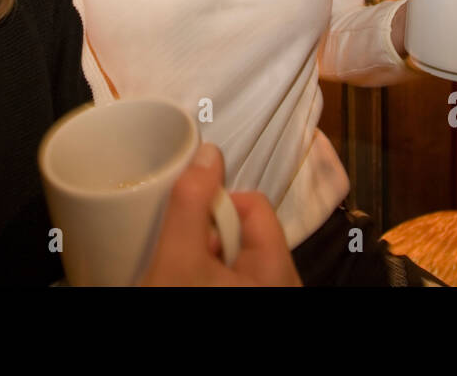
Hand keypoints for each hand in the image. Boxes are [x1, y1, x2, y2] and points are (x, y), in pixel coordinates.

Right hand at [140, 143, 301, 285]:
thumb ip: (191, 203)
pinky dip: (206, 271)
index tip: (188, 223)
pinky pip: (230, 272)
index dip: (216, 204)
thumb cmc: (176, 303)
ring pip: (233, 251)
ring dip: (204, 253)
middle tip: (183, 256)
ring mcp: (263, 291)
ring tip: (182, 273)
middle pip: (244, 226)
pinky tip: (186, 281)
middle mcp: (280, 280)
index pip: (254, 204)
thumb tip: (207, 153)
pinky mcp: (245, 296)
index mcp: (279, 269)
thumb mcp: (178, 259)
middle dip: (208, 232)